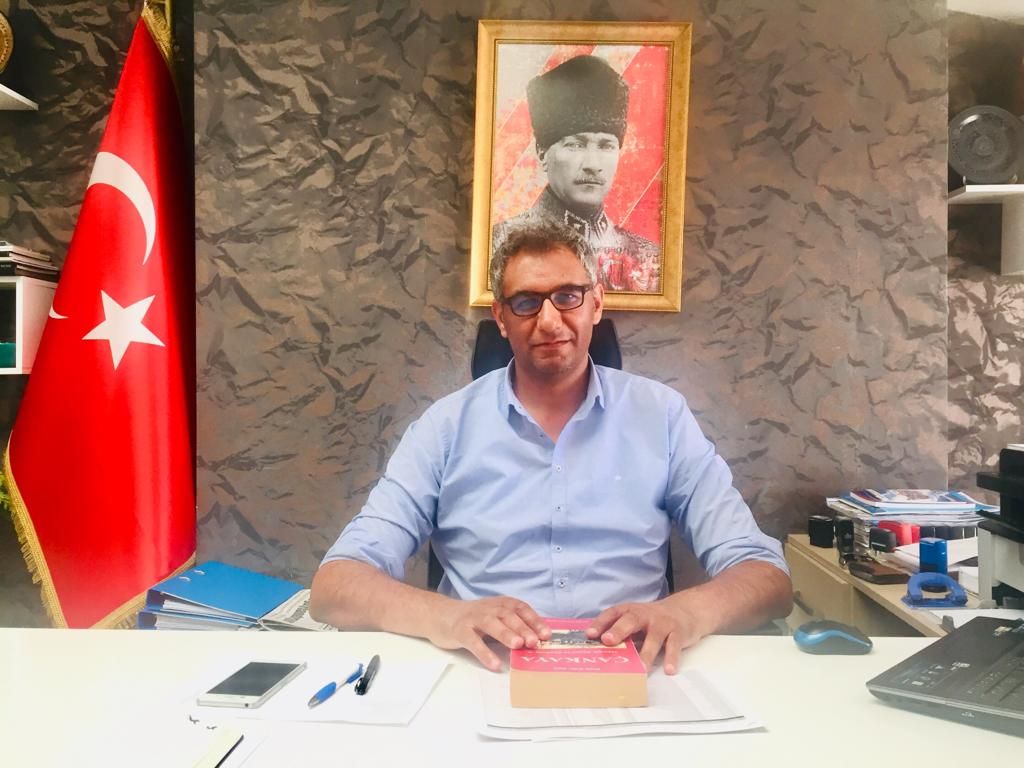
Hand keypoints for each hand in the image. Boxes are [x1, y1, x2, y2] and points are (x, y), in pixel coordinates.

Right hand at [428, 596, 550, 671]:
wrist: (441, 616)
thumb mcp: (495, 618)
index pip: (520, 608)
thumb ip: (512, 626)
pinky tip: (494, 664)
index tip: (546, 634)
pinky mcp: (460, 631)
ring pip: (491, 624)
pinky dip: (484, 652)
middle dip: (522, 628)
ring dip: (506, 634)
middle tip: (534, 642)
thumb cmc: (474, 620)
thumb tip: (536, 641)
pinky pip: (473, 641)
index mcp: (500, 604)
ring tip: (517, 646)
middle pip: (508, 616)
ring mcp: (473, 619)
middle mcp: (488, 608)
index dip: (534, 620)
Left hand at [586, 599, 707, 674]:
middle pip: (631, 620)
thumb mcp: (636, 620)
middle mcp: (645, 615)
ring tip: (640, 668)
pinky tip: (669, 670)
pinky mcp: (678, 633)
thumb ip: (621, 631)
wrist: (686, 610)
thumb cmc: (653, 620)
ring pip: (654, 637)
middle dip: (618, 630)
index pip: (613, 613)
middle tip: (608, 641)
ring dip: (646, 653)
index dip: (600, 622)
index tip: (590, 634)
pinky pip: (674, 646)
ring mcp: (663, 623)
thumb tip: (598, 649)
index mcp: (631, 611)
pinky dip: (672, 658)